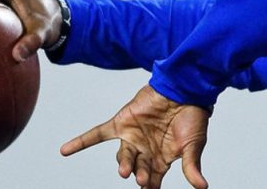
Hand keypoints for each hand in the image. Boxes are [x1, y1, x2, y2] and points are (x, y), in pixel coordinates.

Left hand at [61, 85, 209, 188]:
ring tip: (126, 171)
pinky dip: (81, 142)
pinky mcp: (121, 122)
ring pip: (123, 157)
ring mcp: (132, 137)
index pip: (152, 180)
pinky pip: (97, 134)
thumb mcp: (193, 144)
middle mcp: (145, 150)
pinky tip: (64, 151)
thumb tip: (203, 188)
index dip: (150, 186)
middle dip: (140, 175)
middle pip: (138, 170)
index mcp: (162, 159)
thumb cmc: (194, 116)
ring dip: (124, 165)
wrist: (185, 88)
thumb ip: (191, 166)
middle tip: (143, 179)